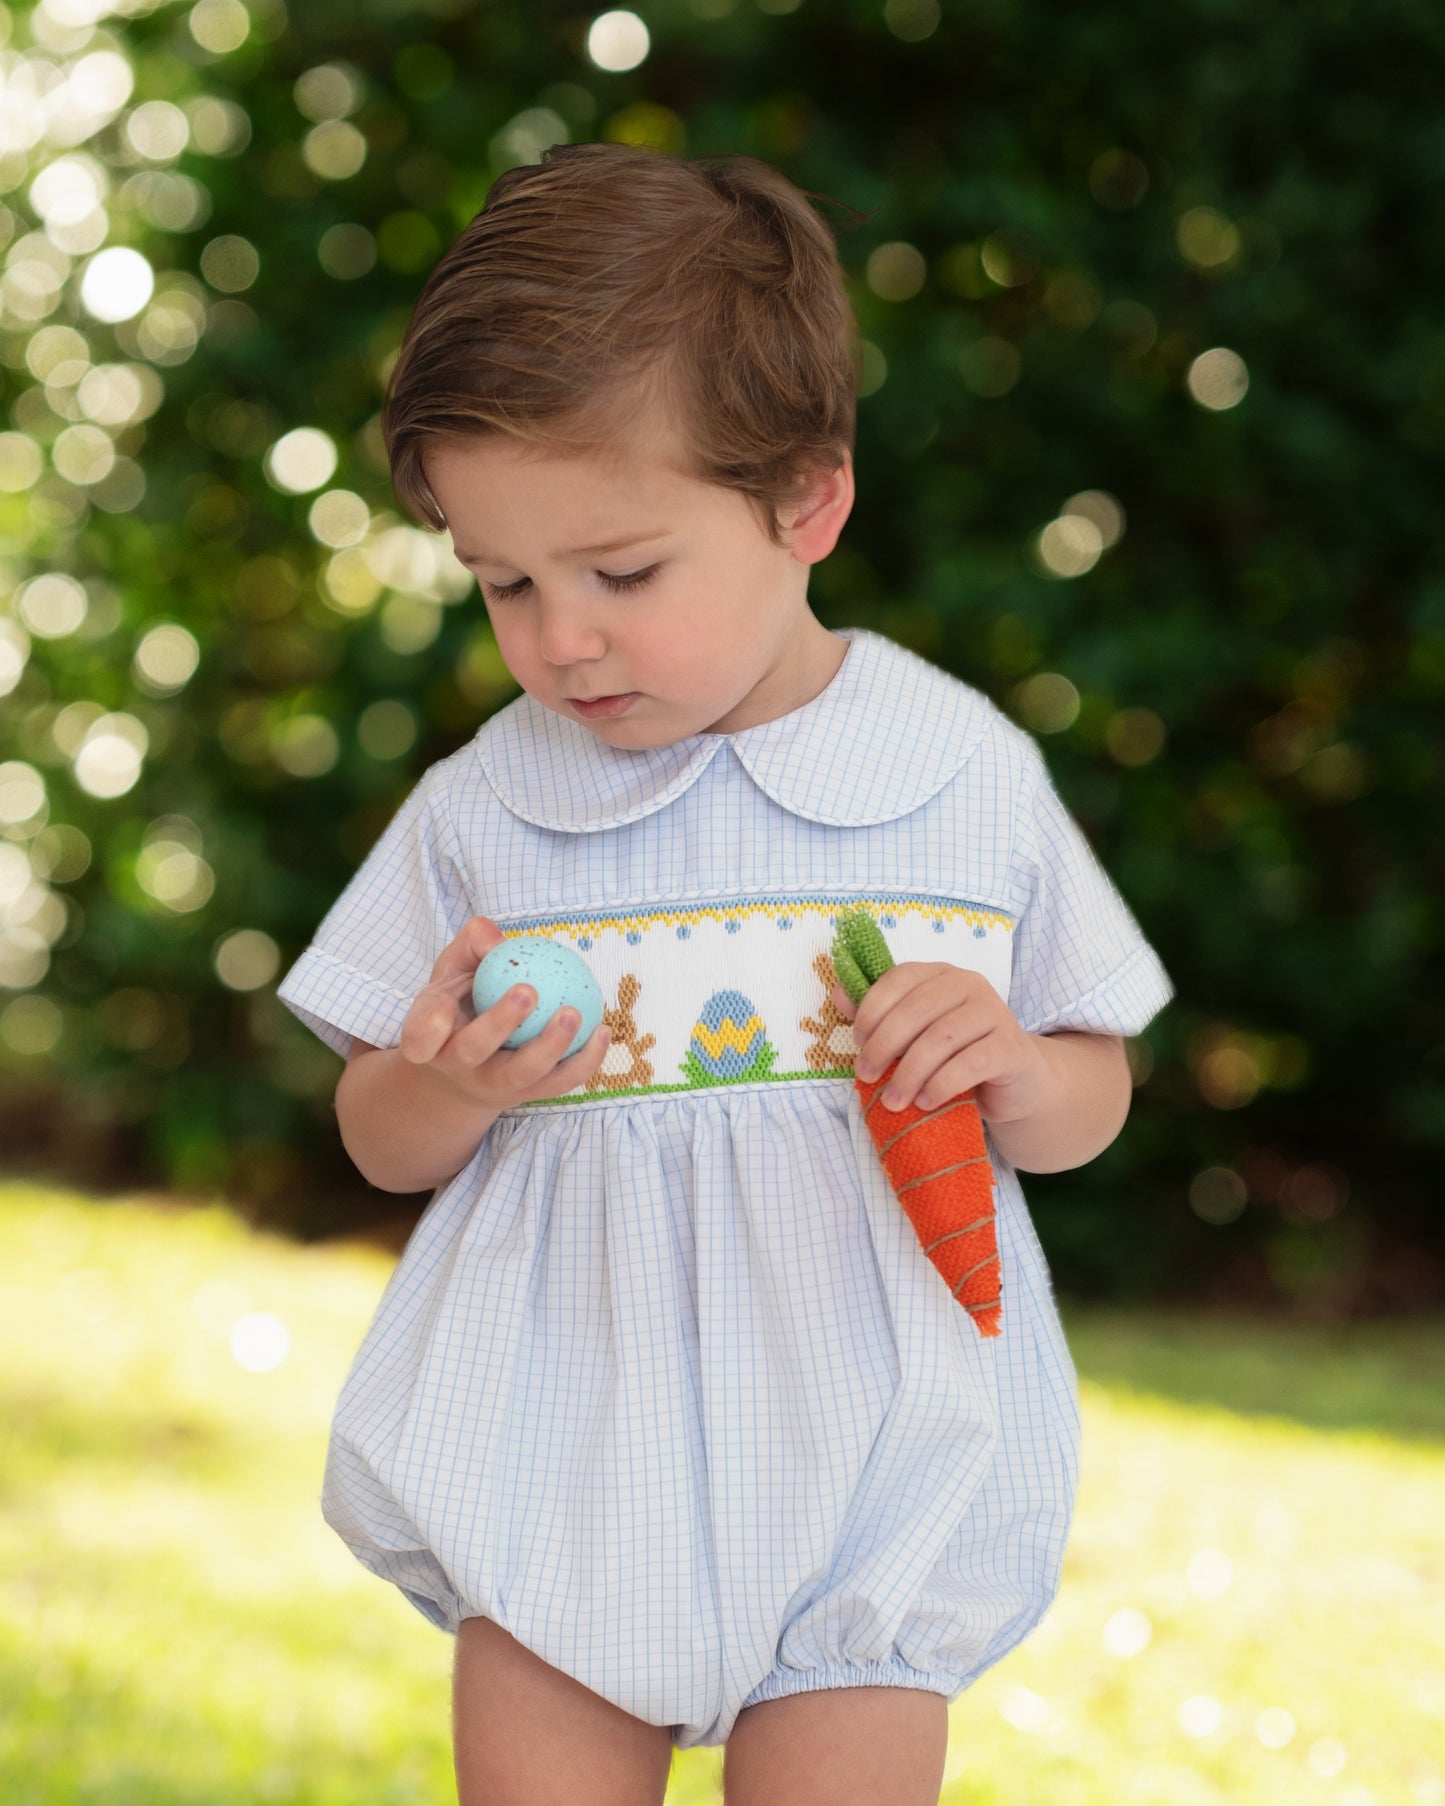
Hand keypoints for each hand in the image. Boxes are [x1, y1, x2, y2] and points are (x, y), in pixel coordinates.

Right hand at [399, 915, 611, 1108]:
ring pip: (522, 1074)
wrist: (466, 1068)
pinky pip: (559, 1083)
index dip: (424, 1031)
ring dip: (551, 1046)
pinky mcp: (527, 1096)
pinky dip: (585, 1061)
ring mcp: (494, 1085)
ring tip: (574, 1013)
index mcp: (430, 1037)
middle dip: (500, 1023)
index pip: (418, 1037)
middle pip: (473, 1051)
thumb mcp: (454, 970)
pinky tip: (602, 1030)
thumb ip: (472, 946)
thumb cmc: (460, 1004)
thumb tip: (498, 937)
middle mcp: (458, 1066)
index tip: (442, 1011)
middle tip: (528, 991)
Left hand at [831, 961, 1053, 1122]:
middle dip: (885, 1045)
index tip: (857, 1042)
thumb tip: (838, 994)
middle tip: (866, 1076)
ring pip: (942, 1038)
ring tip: (893, 1101)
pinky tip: (925, 1102)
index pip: (899, 978)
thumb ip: (879, 1014)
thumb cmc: (956, 1055)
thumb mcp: (915, 1035)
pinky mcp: (1011, 1047)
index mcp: (941, 974)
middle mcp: (970, 985)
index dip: (872, 1009)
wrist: (1015, 1083)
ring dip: (909, 1073)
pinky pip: (970, 1063)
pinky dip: (941, 1085)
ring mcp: (994, 1013)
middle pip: (917, 1009)